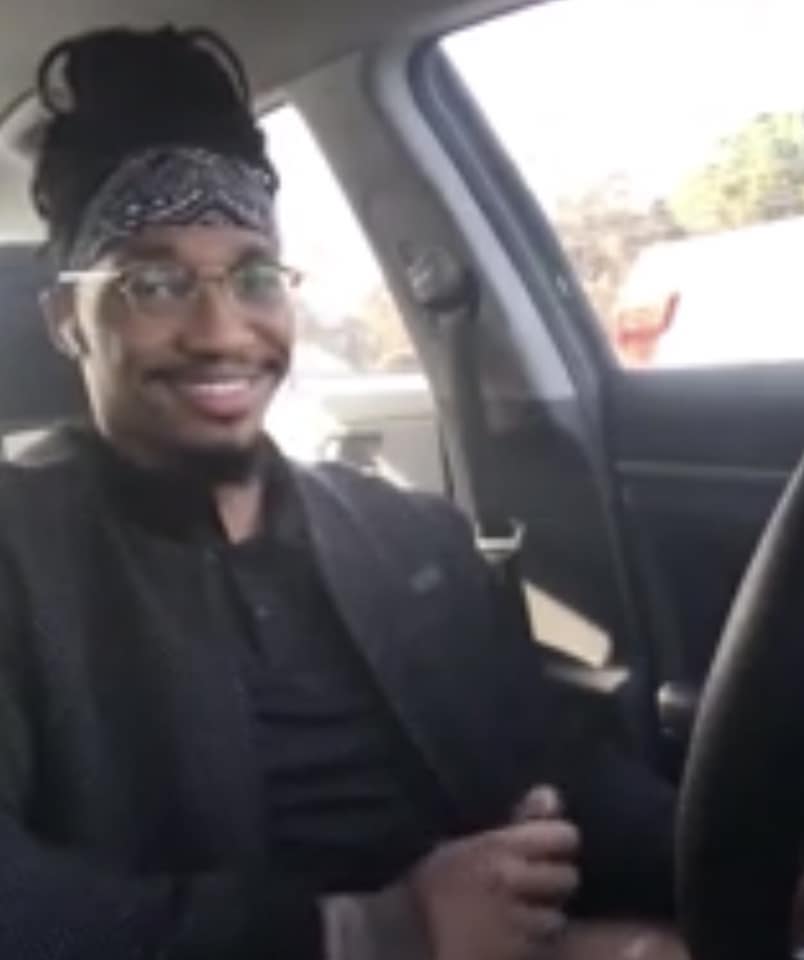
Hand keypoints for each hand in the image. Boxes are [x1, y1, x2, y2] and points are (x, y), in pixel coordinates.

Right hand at [410, 794, 579, 959]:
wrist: (408, 936)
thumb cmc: (437, 880)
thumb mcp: (470, 841)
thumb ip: (517, 818)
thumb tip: (551, 795)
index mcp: (498, 845)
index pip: (564, 836)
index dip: (559, 840)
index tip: (547, 847)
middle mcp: (509, 879)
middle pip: (567, 877)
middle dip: (554, 881)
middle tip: (531, 884)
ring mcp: (512, 920)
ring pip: (556, 916)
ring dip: (543, 916)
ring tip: (519, 912)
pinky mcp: (512, 953)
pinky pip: (539, 944)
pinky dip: (530, 941)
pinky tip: (509, 933)